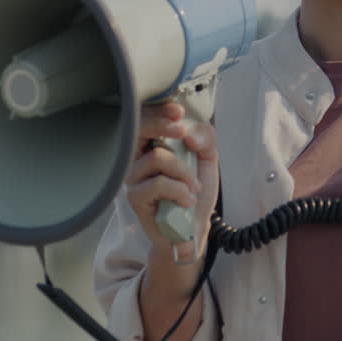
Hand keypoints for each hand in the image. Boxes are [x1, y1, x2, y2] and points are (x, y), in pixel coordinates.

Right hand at [124, 102, 219, 260]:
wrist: (192, 230)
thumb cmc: (194, 194)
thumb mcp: (207, 161)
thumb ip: (205, 139)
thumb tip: (188, 133)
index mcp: (154, 145)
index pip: (148, 119)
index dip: (159, 110)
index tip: (178, 111)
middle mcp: (139, 158)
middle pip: (140, 129)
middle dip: (161, 125)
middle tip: (182, 132)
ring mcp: (134, 177)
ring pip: (157, 157)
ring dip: (184, 172)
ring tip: (193, 188)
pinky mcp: (135, 197)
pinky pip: (159, 183)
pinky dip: (180, 191)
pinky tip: (186, 201)